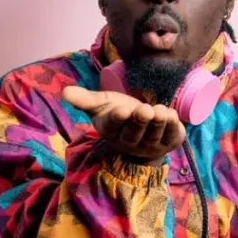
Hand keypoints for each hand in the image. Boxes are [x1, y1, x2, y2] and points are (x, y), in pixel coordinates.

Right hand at [63, 86, 185, 165]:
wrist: (142, 126)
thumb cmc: (119, 112)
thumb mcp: (102, 104)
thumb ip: (85, 99)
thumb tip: (64, 92)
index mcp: (112, 130)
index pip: (114, 126)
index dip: (118, 119)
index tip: (122, 110)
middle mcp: (131, 142)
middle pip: (135, 133)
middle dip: (140, 122)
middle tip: (145, 110)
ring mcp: (151, 145)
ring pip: (154, 135)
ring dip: (158, 123)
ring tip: (161, 111)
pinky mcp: (169, 143)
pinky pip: (172, 137)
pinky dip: (173, 127)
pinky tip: (173, 115)